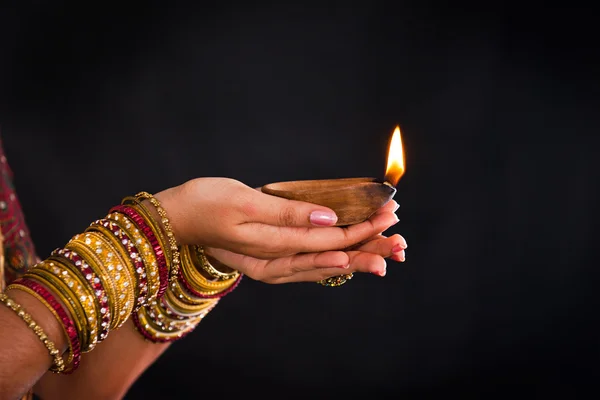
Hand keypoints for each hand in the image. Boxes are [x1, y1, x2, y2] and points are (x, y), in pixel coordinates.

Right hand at [155, 177, 399, 258]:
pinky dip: (331, 260)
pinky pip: (308, 263)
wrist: (175, 218)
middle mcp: (275, 263)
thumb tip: (329, 219)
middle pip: (331, 258)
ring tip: (386, 253)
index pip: (328, 241)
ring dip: (355, 257)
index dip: (361, 229)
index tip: (389, 215)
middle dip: (368, 248)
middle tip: (401, 244)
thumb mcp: (245, 201)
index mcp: (270, 248)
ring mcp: (272, 264)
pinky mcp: (270, 258)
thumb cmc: (205, 203)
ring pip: (323, 264)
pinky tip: (347, 258)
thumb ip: (288, 213)